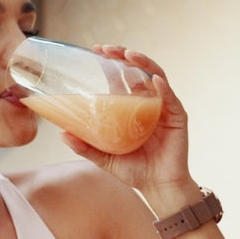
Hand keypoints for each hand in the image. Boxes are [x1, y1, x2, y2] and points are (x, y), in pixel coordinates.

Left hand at [61, 45, 195, 195]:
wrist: (159, 188)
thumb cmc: (135, 171)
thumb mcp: (104, 157)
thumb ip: (85, 146)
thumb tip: (61, 133)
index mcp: (132, 108)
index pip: (122, 78)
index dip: (110, 63)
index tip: (95, 52)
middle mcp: (149, 103)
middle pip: (138, 71)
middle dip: (123, 56)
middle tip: (106, 50)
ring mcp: (164, 108)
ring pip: (156, 76)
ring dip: (143, 63)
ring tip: (128, 55)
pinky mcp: (178, 117)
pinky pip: (171, 97)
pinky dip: (162, 87)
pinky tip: (154, 80)